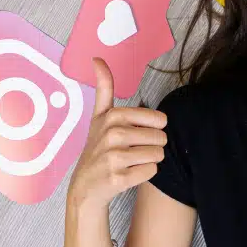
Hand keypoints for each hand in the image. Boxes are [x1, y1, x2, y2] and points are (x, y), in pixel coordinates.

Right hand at [67, 58, 167, 211]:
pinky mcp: (118, 178)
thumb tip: (97, 58)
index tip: (136, 131)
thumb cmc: (98, 148)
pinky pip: (152, 170)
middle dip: (153, 145)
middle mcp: (112, 134)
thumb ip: (104, 87)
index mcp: (112, 116)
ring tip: (131, 161)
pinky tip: (129, 174)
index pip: (158, 118)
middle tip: (133, 150)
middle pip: (161, 137)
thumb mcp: (99, 116)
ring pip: (159, 154)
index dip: (155, 126)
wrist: (85, 188)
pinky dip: (145, 173)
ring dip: (150, 159)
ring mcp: (114, 157)